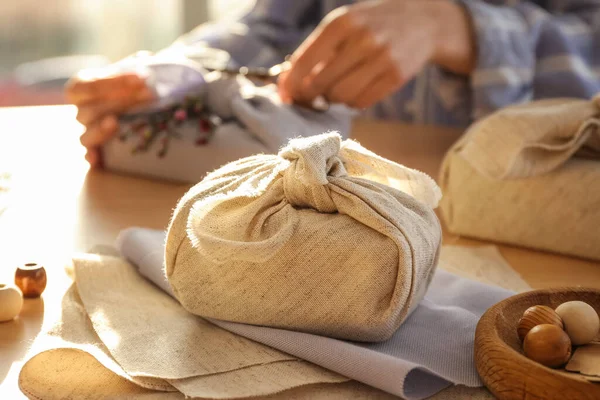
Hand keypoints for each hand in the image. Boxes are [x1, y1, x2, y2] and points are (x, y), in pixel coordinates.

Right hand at [65, 72, 153, 165]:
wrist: (138, 106)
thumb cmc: (130, 86)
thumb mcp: (132, 71)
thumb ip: (136, 65)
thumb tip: (148, 60)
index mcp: (82, 88)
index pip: (87, 85)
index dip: (112, 82)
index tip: (142, 77)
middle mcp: (81, 112)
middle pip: (91, 110)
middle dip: (121, 102)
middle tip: (150, 94)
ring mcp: (88, 133)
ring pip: (86, 135)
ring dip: (99, 130)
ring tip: (115, 123)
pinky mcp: (98, 152)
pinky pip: (89, 157)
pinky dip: (91, 157)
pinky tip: (97, 158)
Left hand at [278, 0, 474, 108]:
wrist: (424, 20)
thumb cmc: (373, 23)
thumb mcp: (345, 23)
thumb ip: (318, 49)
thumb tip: (288, 81)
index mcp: (342, 23)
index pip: (305, 61)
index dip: (290, 83)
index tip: (284, 94)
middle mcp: (361, 40)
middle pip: (320, 84)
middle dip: (311, 94)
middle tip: (311, 96)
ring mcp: (381, 58)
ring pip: (340, 97)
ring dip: (334, 98)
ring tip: (339, 87)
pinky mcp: (396, 76)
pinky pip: (361, 102)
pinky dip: (354, 101)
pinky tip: (358, 88)